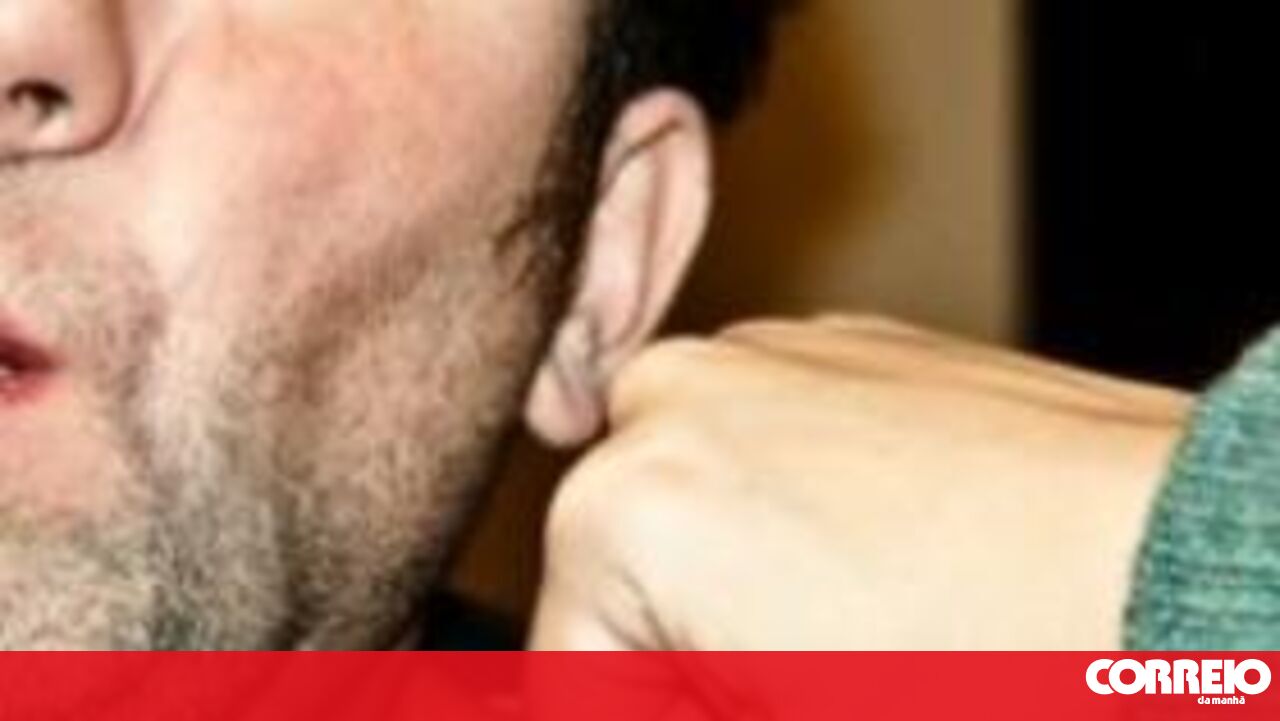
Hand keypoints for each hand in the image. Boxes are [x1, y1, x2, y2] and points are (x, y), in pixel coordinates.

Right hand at [530, 316, 1191, 650]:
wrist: (1176, 553)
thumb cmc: (999, 663)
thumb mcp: (780, 708)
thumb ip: (675, 691)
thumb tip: (655, 675)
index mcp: (621, 512)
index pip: (569, 674)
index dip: (645, 708)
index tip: (727, 698)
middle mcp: (665, 401)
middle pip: (615, 581)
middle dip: (676, 656)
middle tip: (773, 680)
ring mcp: (754, 354)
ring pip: (685, 508)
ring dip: (728, 584)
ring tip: (839, 635)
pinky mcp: (833, 342)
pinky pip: (760, 449)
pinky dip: (786, 514)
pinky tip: (879, 564)